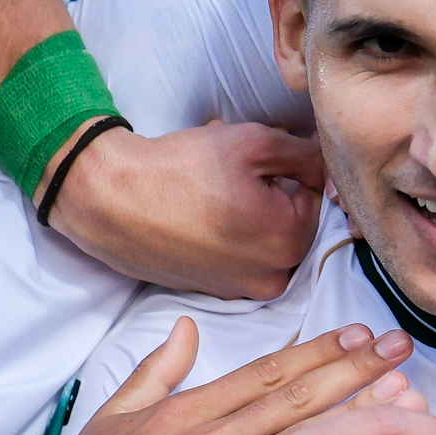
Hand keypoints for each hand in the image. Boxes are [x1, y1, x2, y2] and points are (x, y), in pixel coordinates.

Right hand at [0, 320, 416, 434]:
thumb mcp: (111, 420)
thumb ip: (156, 372)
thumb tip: (184, 329)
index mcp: (183, 416)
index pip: (266, 375)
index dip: (320, 353)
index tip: (363, 336)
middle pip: (296, 405)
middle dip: (356, 375)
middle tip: (404, 353)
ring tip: (413, 415)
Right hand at [49, 121, 322, 299]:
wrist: (109, 200)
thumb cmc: (180, 170)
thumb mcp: (255, 142)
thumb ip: (305, 154)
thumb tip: (326, 163)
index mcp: (292, 241)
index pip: (314, 194)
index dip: (283, 169)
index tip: (252, 159)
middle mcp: (273, 277)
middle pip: (289, 218)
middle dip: (266, 189)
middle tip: (229, 167)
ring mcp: (240, 290)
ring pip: (262, 236)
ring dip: (245, 206)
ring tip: (210, 182)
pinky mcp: (213, 291)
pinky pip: (236, 255)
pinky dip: (224, 229)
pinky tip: (197, 206)